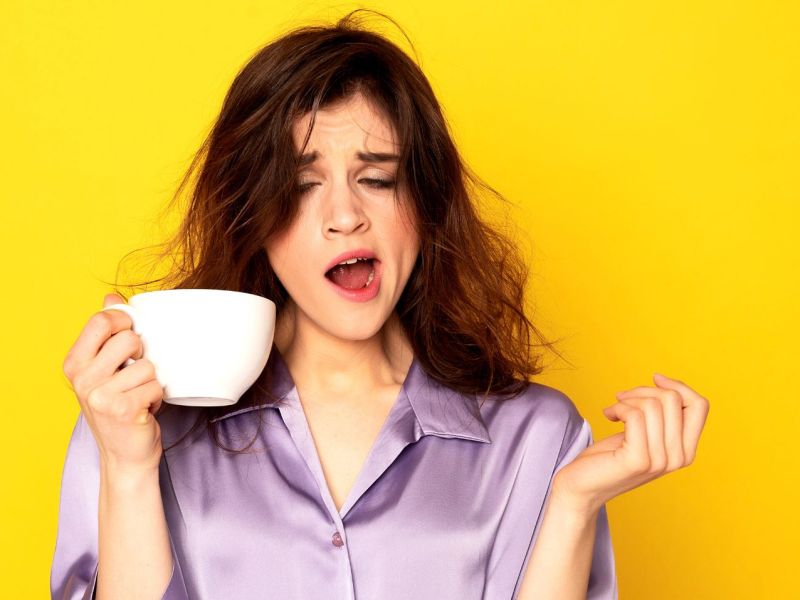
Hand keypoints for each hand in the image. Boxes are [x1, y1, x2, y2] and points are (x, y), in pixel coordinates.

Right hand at [62, 293, 166, 472]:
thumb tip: (112, 297)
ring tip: (141, 395)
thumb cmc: (120, 408)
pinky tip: (146, 409)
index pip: (101, 320)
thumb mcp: (106, 370)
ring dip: (153, 381)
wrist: (126, 455)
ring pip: (148, 364)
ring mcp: (100, 395)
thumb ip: (107, 334)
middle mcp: (82, 378)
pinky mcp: (123, 409)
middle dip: (143, 355)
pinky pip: (156, 385)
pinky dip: (158, 397)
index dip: (125, 321)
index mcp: (74, 363)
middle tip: (136, 375)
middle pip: (129, 338)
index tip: (133, 336)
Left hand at [550, 373, 709, 514]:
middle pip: (673, 399)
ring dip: (628, 399)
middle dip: (644, 390)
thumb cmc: (609, 456)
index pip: (700, 406)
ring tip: (615, 410)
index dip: (678, 385)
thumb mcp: (643, 434)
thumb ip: (662, 418)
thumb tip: (665, 383)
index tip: (655, 379)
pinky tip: (608, 415)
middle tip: (623, 399)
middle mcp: (679, 458)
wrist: (582, 486)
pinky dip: (618, 408)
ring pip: (653, 404)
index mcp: (686, 451)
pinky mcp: (638, 460)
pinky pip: (634, 415)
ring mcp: (660, 461)